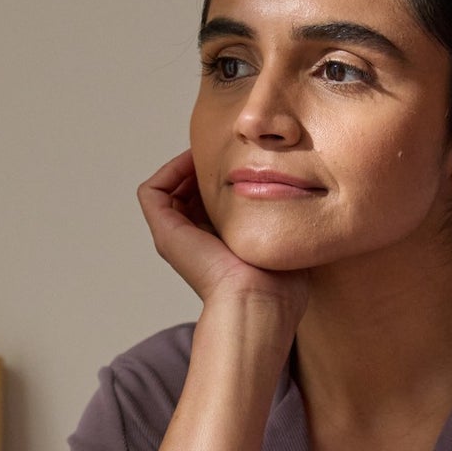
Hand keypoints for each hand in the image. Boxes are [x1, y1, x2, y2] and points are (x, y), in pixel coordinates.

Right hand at [136, 149, 309, 326]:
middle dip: (204, 167)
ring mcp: (175, 238)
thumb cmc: (279, 284)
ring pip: (170, 189)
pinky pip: (152, 191)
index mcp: (219, 247)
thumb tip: (299, 194)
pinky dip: (169, 170)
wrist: (259, 301)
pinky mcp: (164, 233)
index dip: (225, 178)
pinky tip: (196, 160)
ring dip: (186, 165)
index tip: (246, 160)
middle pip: (188, 192)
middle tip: (227, 150)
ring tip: (211, 151)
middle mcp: (193, 243)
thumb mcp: (284, 242)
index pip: (213, 203)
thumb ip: (284, 220)